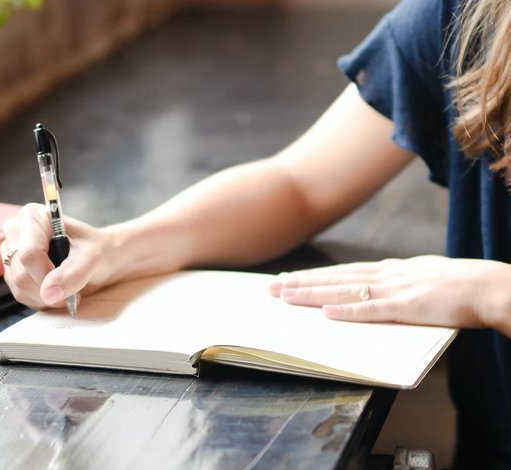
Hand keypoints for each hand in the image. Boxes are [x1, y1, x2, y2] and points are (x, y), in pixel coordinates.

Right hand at [0, 204, 113, 308]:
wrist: (101, 259)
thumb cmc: (97, 250)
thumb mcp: (94, 257)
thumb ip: (73, 273)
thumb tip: (48, 293)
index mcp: (33, 217)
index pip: (29, 254)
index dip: (47, 274)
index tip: (69, 282)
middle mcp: (16, 232)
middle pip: (21, 274)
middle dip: (49, 289)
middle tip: (72, 288)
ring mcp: (11, 253)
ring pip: (19, 288)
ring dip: (47, 297)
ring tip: (67, 287)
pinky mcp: (13, 272)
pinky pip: (21, 295)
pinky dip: (42, 300)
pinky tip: (56, 290)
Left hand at [269, 255, 510, 331]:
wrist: (492, 287)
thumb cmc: (462, 287)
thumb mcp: (423, 279)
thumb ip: (398, 283)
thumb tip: (376, 290)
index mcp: (392, 270)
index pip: (344, 271)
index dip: (314, 276)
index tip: (289, 278)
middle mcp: (389, 275)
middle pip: (335, 278)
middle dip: (301, 283)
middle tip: (271, 288)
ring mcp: (397, 290)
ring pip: (345, 291)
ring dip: (313, 294)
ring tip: (285, 296)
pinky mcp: (409, 307)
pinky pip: (373, 310)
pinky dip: (348, 311)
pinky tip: (326, 313)